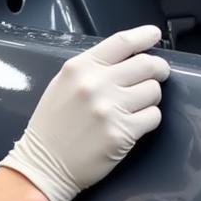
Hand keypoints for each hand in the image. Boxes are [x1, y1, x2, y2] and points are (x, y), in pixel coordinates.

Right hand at [0, 25, 170, 200]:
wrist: (43, 164)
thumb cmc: (51, 125)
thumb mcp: (62, 86)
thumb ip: (92, 69)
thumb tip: (129, 58)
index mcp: (79, 68)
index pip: (122, 42)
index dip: (144, 36)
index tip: (154, 36)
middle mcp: (95, 84)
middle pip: (147, 64)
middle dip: (157, 70)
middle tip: (155, 76)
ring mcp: (110, 108)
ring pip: (154, 91)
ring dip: (149, 98)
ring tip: (133, 107)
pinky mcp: (123, 132)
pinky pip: (153, 116)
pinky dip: (147, 120)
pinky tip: (131, 125)